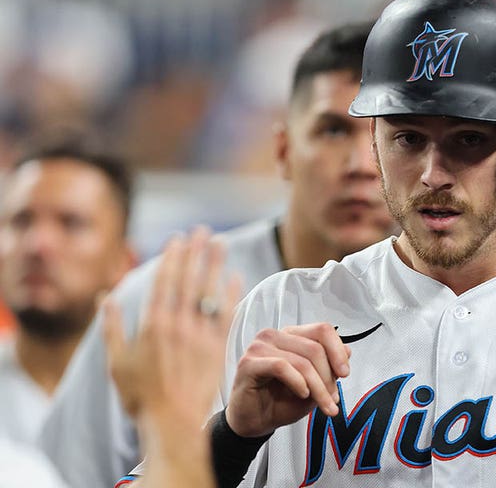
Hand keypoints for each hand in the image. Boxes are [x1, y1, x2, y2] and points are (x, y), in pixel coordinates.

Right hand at [104, 228, 240, 429]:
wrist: (172, 422)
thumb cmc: (140, 395)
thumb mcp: (118, 361)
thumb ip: (112, 327)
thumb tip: (105, 297)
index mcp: (152, 325)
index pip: (164, 282)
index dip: (172, 258)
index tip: (178, 238)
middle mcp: (178, 325)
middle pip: (188, 280)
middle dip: (194, 253)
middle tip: (201, 230)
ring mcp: (200, 335)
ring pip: (208, 291)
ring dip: (214, 264)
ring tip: (219, 242)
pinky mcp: (218, 347)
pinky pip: (226, 314)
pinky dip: (230, 294)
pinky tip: (234, 276)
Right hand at [225, 323, 351, 437]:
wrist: (254, 423)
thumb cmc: (280, 402)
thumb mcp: (314, 386)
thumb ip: (329, 367)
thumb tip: (348, 350)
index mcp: (291, 335)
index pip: (322, 330)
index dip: (338, 351)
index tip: (345, 374)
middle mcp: (274, 336)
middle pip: (315, 348)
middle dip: (329, 378)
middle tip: (333, 399)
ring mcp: (260, 347)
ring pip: (302, 361)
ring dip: (318, 387)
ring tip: (324, 404)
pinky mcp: (249, 362)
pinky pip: (282, 367)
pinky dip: (298, 382)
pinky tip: (303, 394)